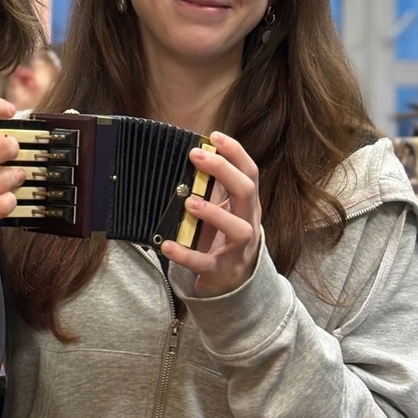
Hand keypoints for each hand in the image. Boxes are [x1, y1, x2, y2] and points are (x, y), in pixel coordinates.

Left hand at [160, 131, 260, 297]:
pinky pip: (204, 263)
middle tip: (195, 155)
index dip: (236, 152)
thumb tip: (190, 155)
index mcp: (247, 204)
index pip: (250, 172)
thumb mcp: (223, 210)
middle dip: (223, 170)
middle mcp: (248, 223)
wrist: (233, 282)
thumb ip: (212, 187)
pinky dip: (185, 254)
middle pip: (246, 191)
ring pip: (237, 229)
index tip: (215, 136)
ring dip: (213, 213)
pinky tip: (167, 245)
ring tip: (189, 202)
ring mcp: (237, 249)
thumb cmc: (222, 237)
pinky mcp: (220, 271)